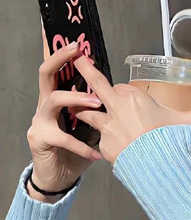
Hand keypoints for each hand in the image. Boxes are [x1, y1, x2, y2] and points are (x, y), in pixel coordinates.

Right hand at [27, 37, 102, 195]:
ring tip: (97, 104)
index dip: (63, 54)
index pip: (58, 70)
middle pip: (46, 73)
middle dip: (59, 58)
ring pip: (54, 100)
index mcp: (58, 98)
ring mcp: (40, 121)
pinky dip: (82, 146)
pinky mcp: (40, 138)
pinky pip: (62, 138)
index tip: (79, 42)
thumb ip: (98, 112)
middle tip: (76, 51)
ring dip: (77, 99)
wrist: (58, 177)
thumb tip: (122, 97)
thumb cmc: (75, 150)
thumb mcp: (90, 128)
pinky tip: (96, 154)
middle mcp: (45, 105)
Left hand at [71, 56, 190, 163]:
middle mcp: (118, 109)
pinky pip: (99, 139)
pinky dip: (103, 140)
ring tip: (76, 108)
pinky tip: (109, 145)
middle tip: (76, 60)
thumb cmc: (173, 140)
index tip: (126, 96)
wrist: (158, 167)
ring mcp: (108, 127)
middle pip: (98, 85)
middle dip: (86, 71)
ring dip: (84, 110)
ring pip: (89, 113)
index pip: (123, 88)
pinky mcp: (104, 145)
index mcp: (136, 98)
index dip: (124, 92)